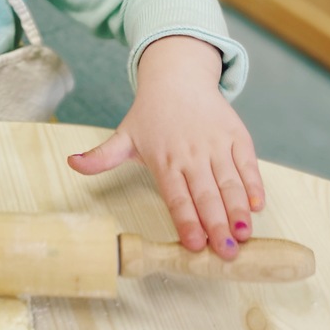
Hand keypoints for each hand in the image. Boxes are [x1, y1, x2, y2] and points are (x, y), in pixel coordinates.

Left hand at [67, 36, 264, 258]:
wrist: (178, 77)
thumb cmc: (151, 115)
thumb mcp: (124, 136)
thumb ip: (101, 157)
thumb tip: (71, 164)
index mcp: (163, 159)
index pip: (175, 197)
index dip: (186, 221)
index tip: (195, 245)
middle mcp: (191, 154)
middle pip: (205, 195)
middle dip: (217, 225)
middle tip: (226, 253)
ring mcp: (216, 144)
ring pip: (229, 182)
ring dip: (238, 210)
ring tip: (244, 235)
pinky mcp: (237, 136)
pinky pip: (248, 164)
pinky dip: (254, 185)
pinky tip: (257, 206)